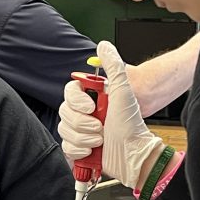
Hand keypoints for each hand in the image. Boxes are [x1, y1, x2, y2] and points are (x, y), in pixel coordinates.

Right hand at [58, 41, 164, 187]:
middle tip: (100, 127)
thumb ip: (113, 66)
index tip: (91, 107)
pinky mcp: (80, 149)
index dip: (77, 101)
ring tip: (100, 140)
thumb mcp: (123, 90)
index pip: (69, 92)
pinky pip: (66, 147)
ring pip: (64, 130)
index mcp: (92, 97)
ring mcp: (81, 131)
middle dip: (83, 123)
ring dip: (83, 138)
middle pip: (65, 112)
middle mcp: (85, 113)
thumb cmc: (131, 124)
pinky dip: (78, 151)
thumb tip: (104, 45)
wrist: (134, 153)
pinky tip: (92, 151)